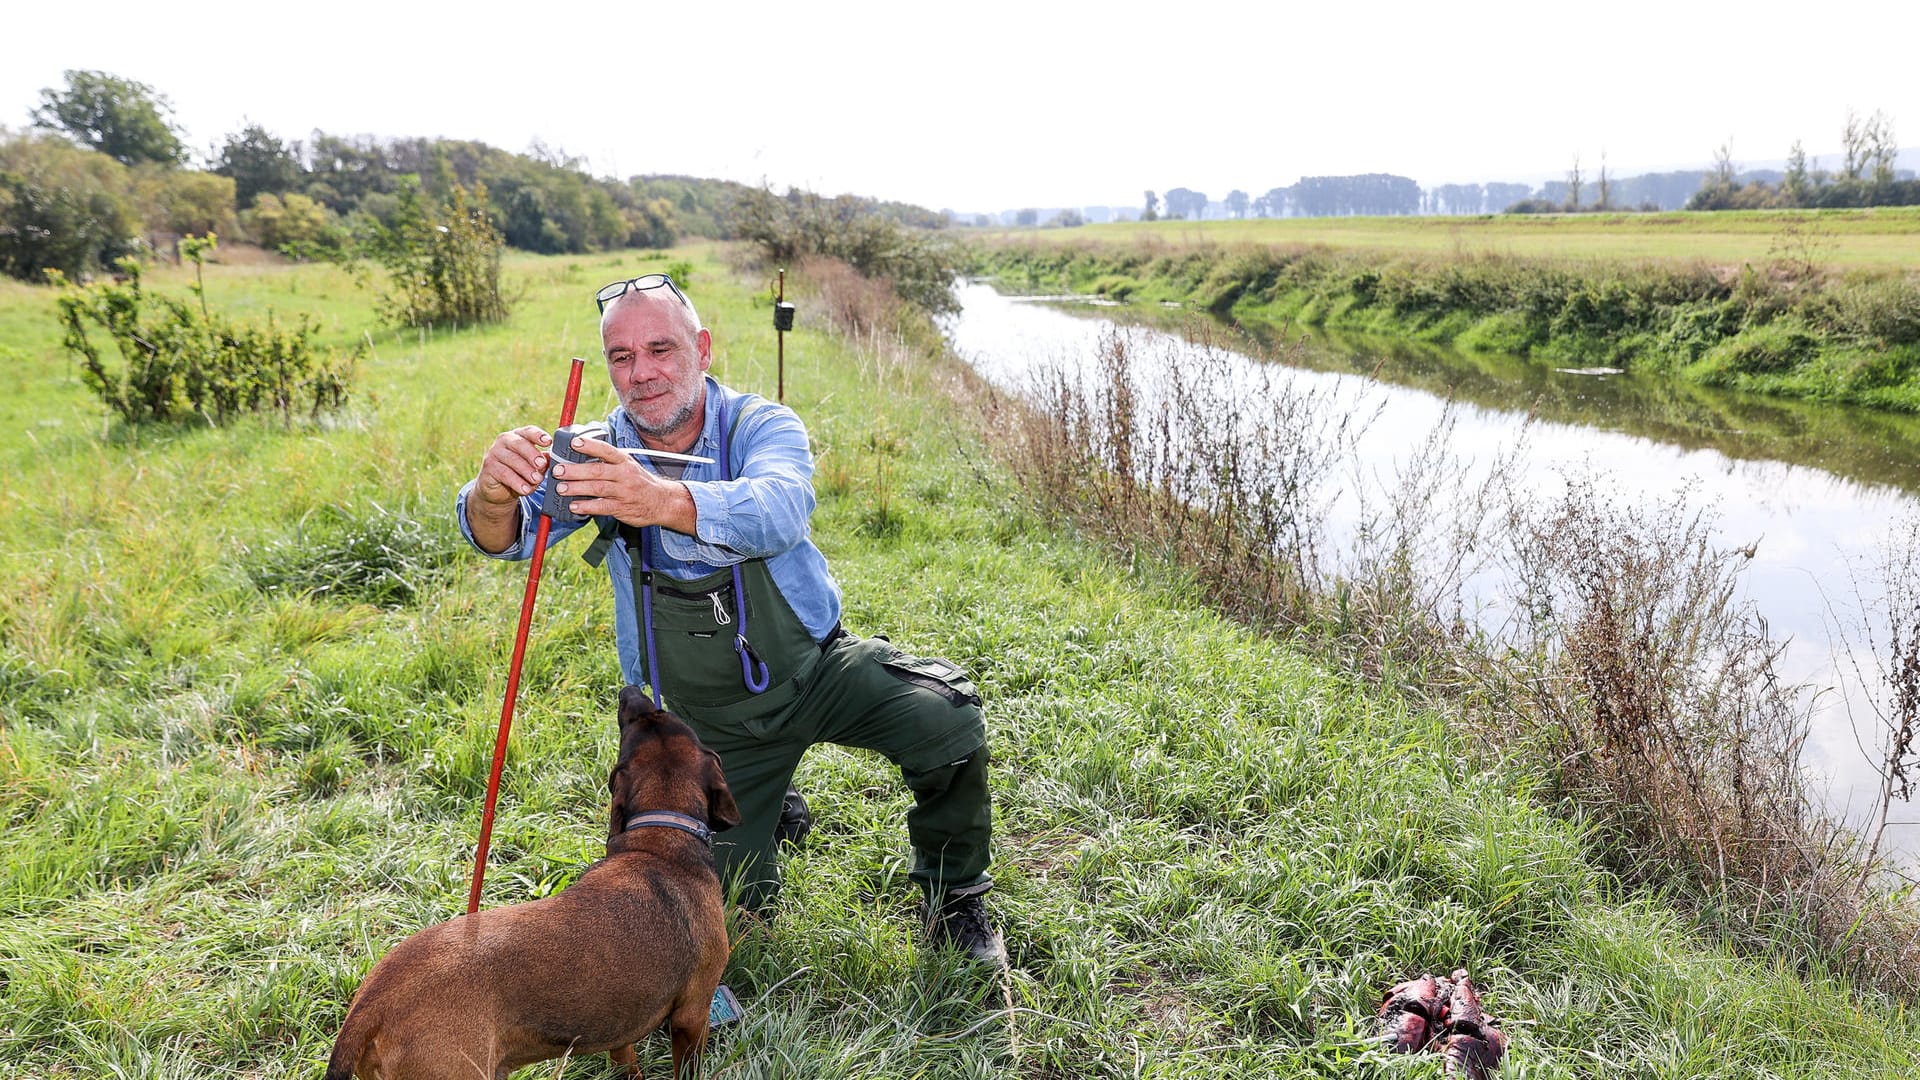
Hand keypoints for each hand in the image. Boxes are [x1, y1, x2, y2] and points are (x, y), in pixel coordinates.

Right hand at [474, 425, 551, 505]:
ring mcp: (494, 453)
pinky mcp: (488, 467)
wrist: (499, 490)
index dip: (538, 435)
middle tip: (541, 464)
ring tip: (537, 480)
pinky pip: (504, 473)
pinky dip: (517, 482)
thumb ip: (542, 462)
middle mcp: (505, 441)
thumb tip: (551, 458)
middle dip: (532, 454)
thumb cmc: (520, 474)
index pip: (528, 431)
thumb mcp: (534, 468)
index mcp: (519, 436)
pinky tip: (525, 489)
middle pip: (520, 443)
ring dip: (526, 471)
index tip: (549, 442)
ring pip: (512, 459)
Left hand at [553, 435, 691, 529]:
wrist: (662, 501)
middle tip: (558, 470)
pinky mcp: (622, 508)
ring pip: (598, 488)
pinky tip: (574, 506)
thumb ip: (608, 462)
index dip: (590, 446)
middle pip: (597, 471)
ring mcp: (624, 492)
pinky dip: (586, 507)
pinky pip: (602, 507)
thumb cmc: (639, 482)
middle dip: (575, 470)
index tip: (574, 443)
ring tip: (561, 488)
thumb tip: (579, 458)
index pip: (606, 450)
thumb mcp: (628, 465)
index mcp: (624, 461)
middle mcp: (624, 474)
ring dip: (577, 488)